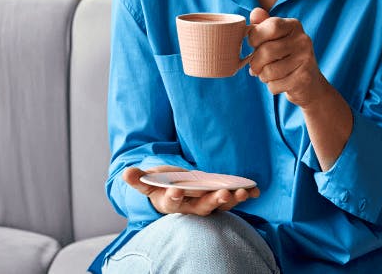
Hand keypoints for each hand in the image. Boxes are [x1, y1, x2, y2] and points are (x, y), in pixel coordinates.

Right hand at [123, 165, 259, 215]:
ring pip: (219, 205)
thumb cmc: (160, 185)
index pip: (172, 203)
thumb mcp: (148, 181)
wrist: (172, 191)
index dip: (174, 197)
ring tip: (242, 192)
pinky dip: (243, 195)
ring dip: (232, 199)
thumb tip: (125, 173)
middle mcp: (190, 207)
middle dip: (212, 201)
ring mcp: (205, 203)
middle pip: (202, 207)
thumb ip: (138, 179)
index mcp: (171, 203)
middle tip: (222, 194)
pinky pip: (231, 198)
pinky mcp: (217, 198)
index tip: (176, 191)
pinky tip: (255, 190)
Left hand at [248, 7, 330, 108]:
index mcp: (294, 25)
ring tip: (267, 74)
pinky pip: (275, 85)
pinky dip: (271, 86)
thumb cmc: (285, 57)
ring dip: (263, 76)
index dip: (255, 37)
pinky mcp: (304, 78)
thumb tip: (255, 12)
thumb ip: (263, 25)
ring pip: (269, 70)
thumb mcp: (275, 38)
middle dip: (255, 63)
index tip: (253, 44)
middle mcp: (303, 39)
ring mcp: (306, 59)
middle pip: (267, 50)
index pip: (270, 26)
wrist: (310, 83)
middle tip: (255, 67)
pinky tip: (279, 82)